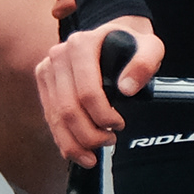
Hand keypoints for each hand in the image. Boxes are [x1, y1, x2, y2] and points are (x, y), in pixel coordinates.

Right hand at [36, 14, 160, 166]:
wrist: (112, 38)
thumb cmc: (130, 45)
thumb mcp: (150, 48)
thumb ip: (144, 64)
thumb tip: (126, 87)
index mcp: (82, 44)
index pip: (87, 91)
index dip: (102, 116)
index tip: (118, 125)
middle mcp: (59, 55)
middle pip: (68, 108)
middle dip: (88, 135)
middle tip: (109, 142)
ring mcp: (47, 68)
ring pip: (55, 117)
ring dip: (74, 143)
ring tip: (93, 155)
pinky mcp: (43, 82)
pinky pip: (49, 116)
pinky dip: (63, 139)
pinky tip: (77, 151)